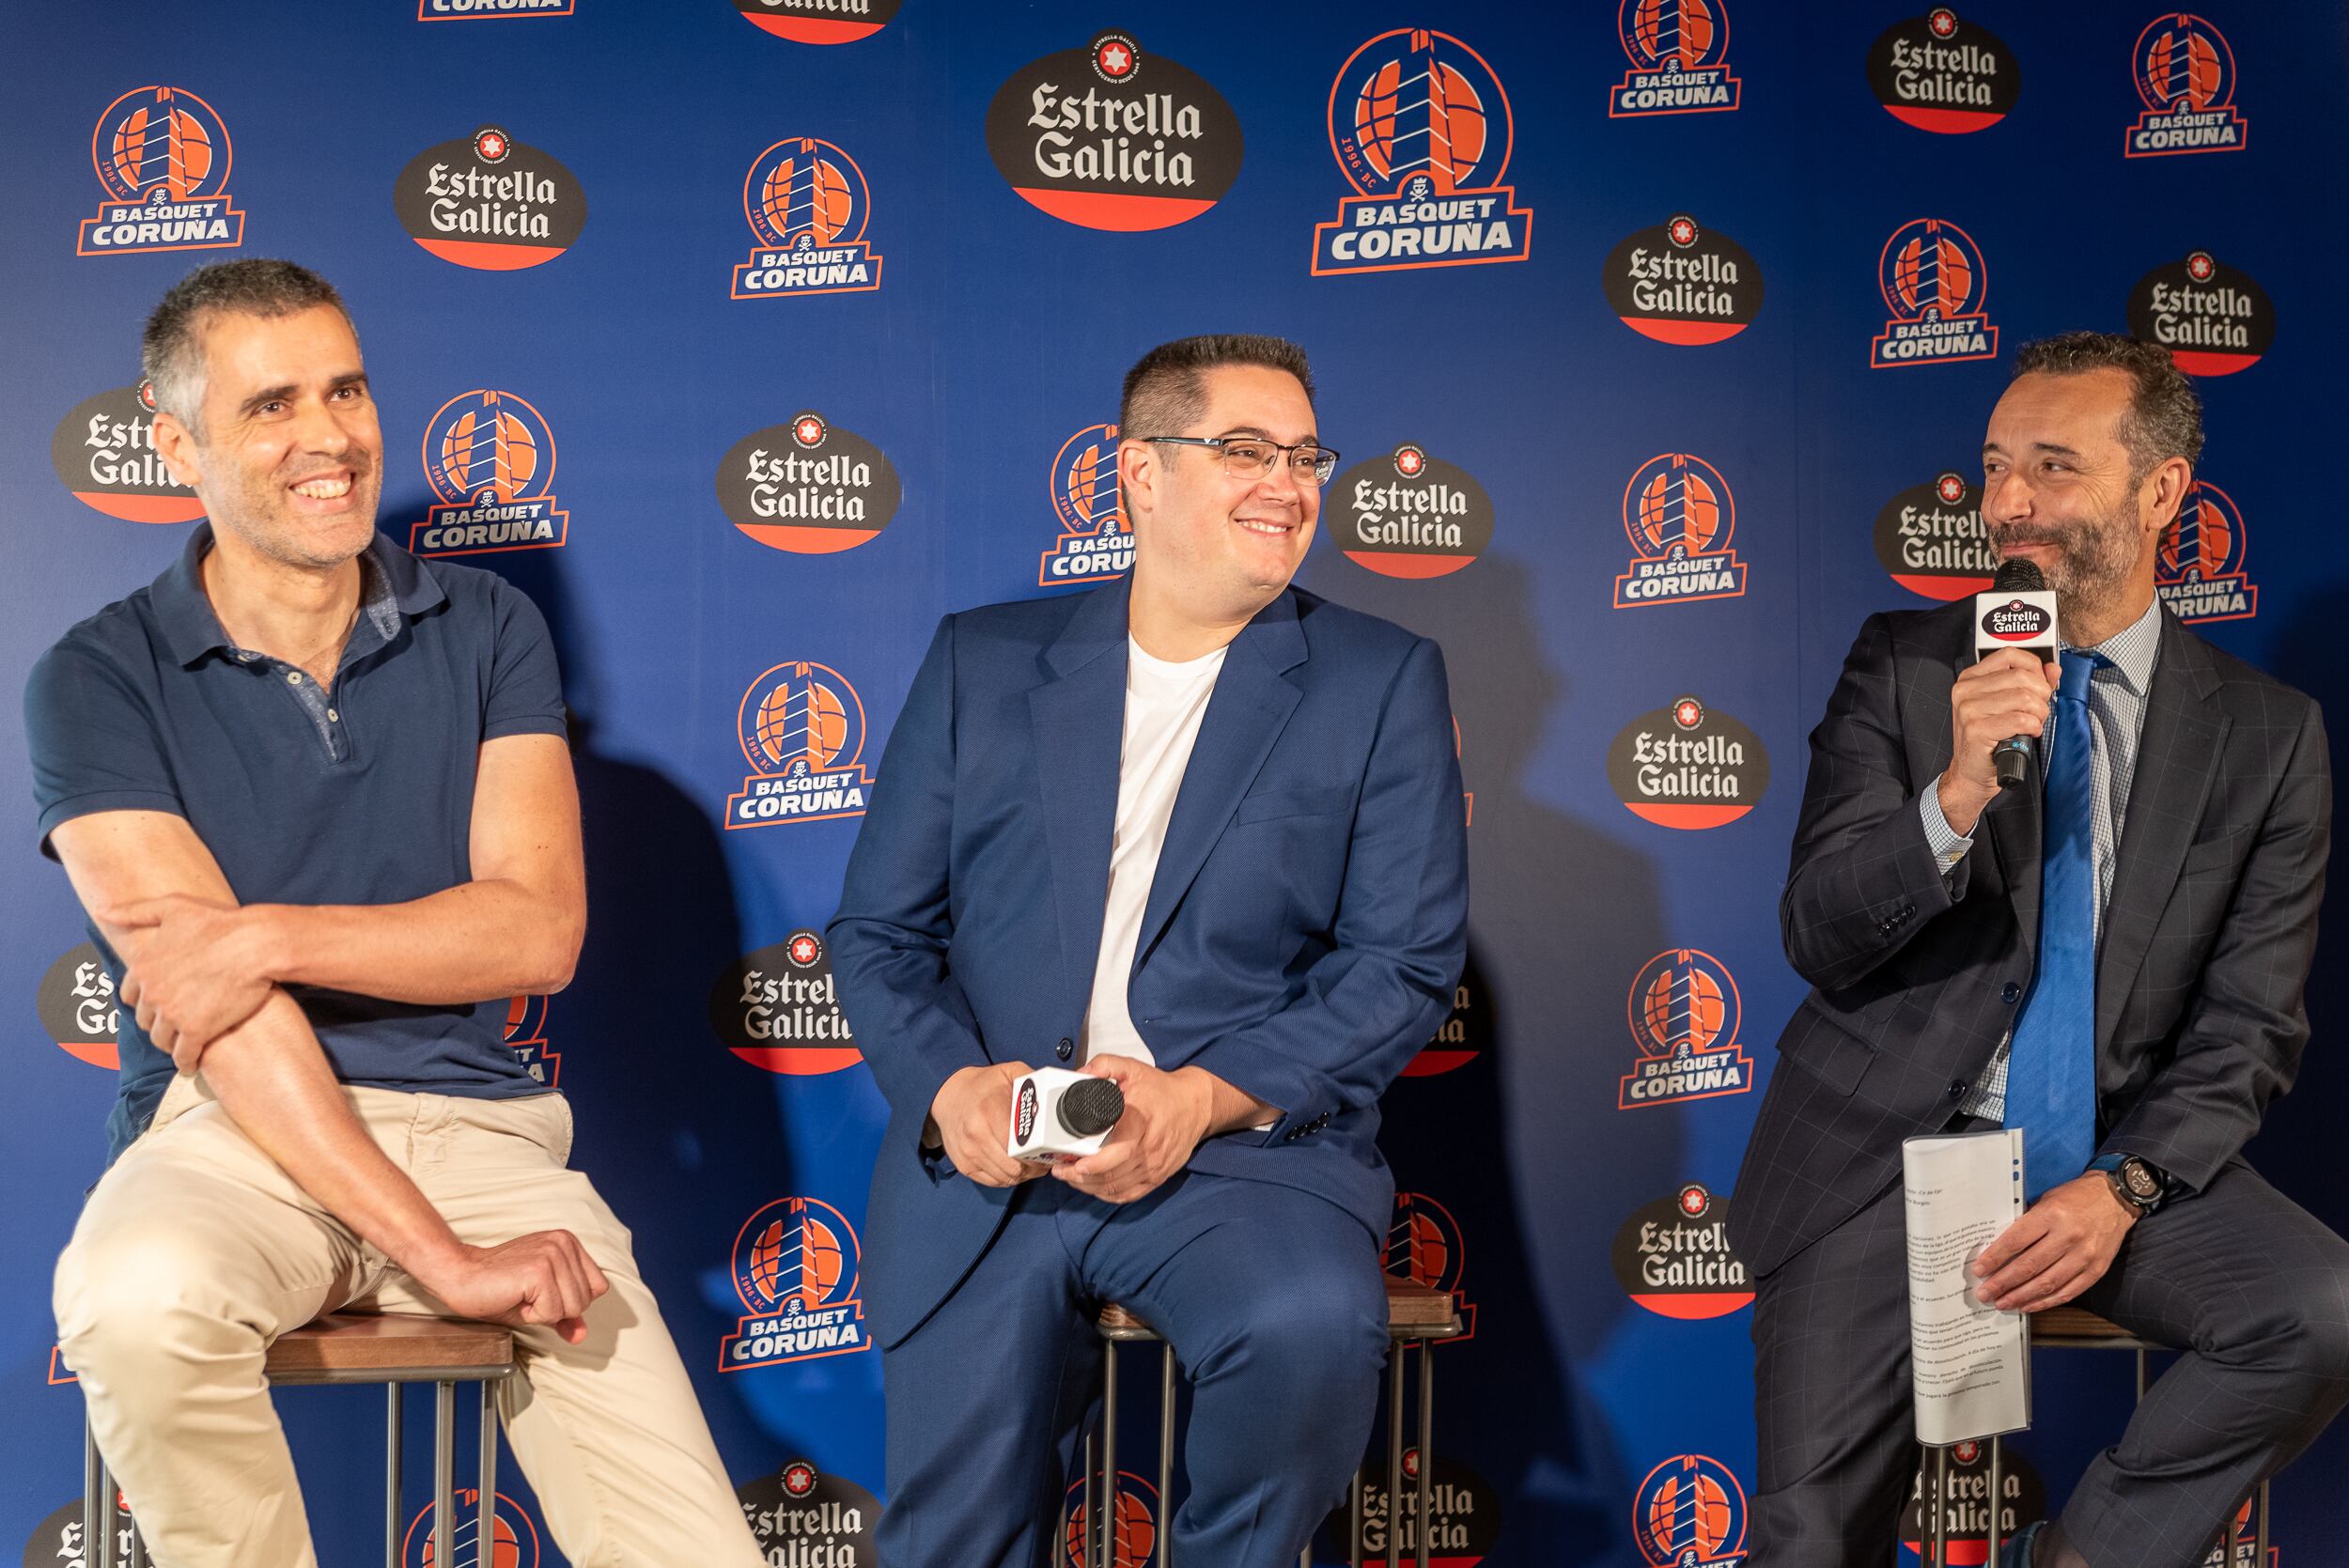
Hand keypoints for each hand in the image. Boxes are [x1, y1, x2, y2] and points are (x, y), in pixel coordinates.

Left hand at [108, 894, 275, 1071]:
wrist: (257, 944)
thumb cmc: (220, 922)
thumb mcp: (173, 906)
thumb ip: (134, 912)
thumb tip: (102, 912)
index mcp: (144, 966)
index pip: (130, 995)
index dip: (143, 1000)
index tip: (156, 1004)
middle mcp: (152, 993)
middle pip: (145, 1019)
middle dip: (158, 1021)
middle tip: (174, 1023)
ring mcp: (173, 1013)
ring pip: (161, 1039)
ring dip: (170, 1042)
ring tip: (183, 1043)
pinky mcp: (197, 1030)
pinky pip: (184, 1055)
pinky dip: (186, 1061)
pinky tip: (191, 1064)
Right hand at [409, 1231, 610, 1345]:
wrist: (460, 1277)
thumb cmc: (496, 1287)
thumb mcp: (539, 1302)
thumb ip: (565, 1315)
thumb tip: (582, 1335)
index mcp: (568, 1243)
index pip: (598, 1286)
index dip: (570, 1301)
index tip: (542, 1293)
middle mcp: (564, 1243)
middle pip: (586, 1300)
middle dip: (556, 1309)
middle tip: (526, 1296)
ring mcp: (552, 1254)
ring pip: (572, 1308)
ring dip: (544, 1312)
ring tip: (521, 1296)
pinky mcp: (539, 1270)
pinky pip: (553, 1312)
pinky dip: (533, 1315)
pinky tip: (515, 1298)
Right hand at [926, 1062, 1047, 1186]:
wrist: (948, 1096)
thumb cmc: (981, 1086)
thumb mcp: (1008, 1073)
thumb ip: (1032, 1080)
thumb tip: (1055, 1092)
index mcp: (990, 1113)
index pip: (1020, 1147)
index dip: (1039, 1153)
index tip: (1048, 1151)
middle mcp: (976, 1136)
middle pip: (1015, 1167)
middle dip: (1034, 1167)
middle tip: (1043, 1160)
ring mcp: (969, 1153)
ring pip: (1006, 1178)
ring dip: (1023, 1175)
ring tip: (1031, 1164)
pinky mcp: (964, 1165)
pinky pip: (993, 1182)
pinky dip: (1007, 1178)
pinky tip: (1015, 1167)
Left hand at [1052, 1058, 1213, 1204]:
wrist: (1196, 1105)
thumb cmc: (1162, 1090)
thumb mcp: (1133, 1068)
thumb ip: (1105, 1065)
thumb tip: (1080, 1075)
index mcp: (1140, 1125)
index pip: (1115, 1154)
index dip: (1090, 1165)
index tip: (1070, 1164)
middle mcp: (1149, 1150)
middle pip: (1110, 1176)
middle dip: (1080, 1178)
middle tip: (1060, 1171)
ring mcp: (1154, 1167)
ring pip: (1116, 1188)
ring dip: (1090, 1188)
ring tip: (1071, 1178)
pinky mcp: (1158, 1177)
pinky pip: (1129, 1195)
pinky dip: (1108, 1195)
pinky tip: (1093, 1188)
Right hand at [1936, 649, 2060, 836]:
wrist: (1971, 772)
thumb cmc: (1989, 739)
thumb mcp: (2007, 705)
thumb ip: (2030, 683)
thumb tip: (2053, 669)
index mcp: (1970, 678)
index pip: (2010, 655)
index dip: (2034, 668)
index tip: (2040, 685)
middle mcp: (1965, 690)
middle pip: (2021, 676)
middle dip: (2041, 694)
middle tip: (2039, 710)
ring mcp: (1968, 710)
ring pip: (2024, 698)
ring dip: (2039, 713)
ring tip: (2034, 723)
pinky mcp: (1976, 730)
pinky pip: (2020, 720)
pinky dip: (2032, 727)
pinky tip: (2028, 733)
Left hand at [1969, 1173, 2137, 1311]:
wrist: (2116, 1200)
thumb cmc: (2076, 1197)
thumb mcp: (2046, 1200)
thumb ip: (2027, 1223)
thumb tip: (1999, 1248)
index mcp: (2051, 1215)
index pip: (2016, 1241)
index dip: (1995, 1258)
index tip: (1980, 1270)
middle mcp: (2068, 1237)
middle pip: (2029, 1266)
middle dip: (2003, 1283)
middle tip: (1985, 1293)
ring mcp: (2084, 1256)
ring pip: (2047, 1283)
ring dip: (2021, 1297)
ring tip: (2003, 1303)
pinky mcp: (2096, 1270)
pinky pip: (2068, 1292)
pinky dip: (2046, 1301)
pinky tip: (2028, 1305)